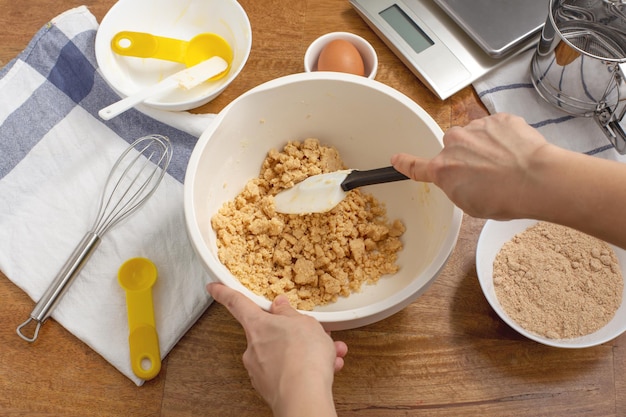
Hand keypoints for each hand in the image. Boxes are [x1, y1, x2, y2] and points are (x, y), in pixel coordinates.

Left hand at [207, 283, 346, 416]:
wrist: (304, 397)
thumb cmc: (303, 357)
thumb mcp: (304, 322)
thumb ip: (290, 313)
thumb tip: (280, 306)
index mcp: (258, 324)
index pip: (236, 303)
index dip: (224, 293)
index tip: (214, 287)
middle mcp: (254, 347)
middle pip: (270, 333)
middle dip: (294, 333)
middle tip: (313, 333)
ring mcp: (260, 370)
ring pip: (285, 355)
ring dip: (307, 353)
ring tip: (330, 353)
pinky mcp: (270, 389)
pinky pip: (289, 373)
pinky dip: (306, 370)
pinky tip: (327, 368)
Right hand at [391, 113, 549, 218]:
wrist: (536, 180)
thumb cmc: (504, 198)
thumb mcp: (470, 205)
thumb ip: (456, 186)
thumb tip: (461, 178)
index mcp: (443, 170)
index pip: (416, 166)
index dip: (405, 163)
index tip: (396, 159)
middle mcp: (454, 144)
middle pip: (452, 147)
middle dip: (464, 155)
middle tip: (485, 171)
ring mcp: (477, 128)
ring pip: (475, 135)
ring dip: (485, 145)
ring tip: (505, 163)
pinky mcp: (499, 119)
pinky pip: (496, 126)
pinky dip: (504, 137)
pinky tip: (516, 152)